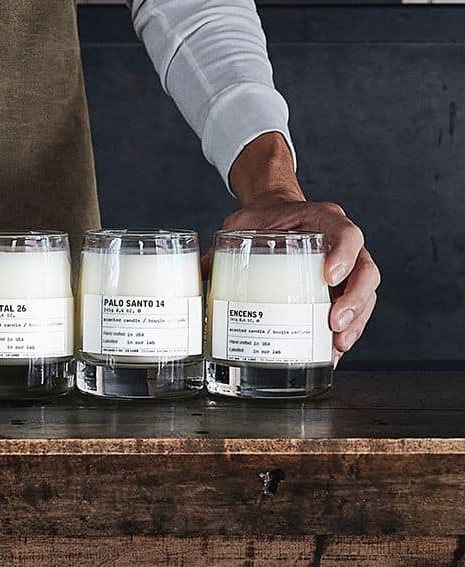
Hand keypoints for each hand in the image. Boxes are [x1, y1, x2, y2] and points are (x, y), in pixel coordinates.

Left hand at [224, 133, 379, 363]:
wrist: (272, 215)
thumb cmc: (262, 219)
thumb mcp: (242, 223)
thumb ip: (222, 245)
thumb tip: (199, 272)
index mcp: (323, 220)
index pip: (346, 233)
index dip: (344, 255)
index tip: (329, 277)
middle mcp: (342, 242)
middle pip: (366, 269)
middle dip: (354, 300)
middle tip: (334, 322)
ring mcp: (347, 266)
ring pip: (366, 293)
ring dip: (357, 320)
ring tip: (337, 344)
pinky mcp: (342, 288)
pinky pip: (356, 308)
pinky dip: (349, 329)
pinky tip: (334, 350)